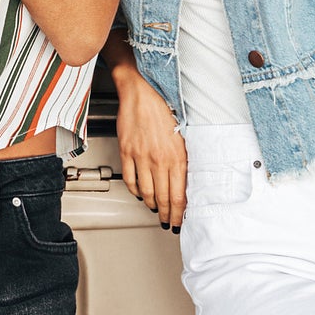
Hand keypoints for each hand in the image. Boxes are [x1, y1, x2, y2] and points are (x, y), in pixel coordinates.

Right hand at [115, 68, 187, 227]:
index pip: (179, 196)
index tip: (179, 222)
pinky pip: (130, 178)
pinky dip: (135, 190)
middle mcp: (158, 159)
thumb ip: (184, 159)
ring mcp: (141, 157)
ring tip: (155, 210)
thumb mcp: (183, 136)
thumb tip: (187, 181)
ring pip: (146, 191)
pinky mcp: (126, 152)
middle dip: (167, 214)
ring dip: (152, 205)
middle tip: (168, 222)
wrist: (142, 92)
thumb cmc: (165, 109)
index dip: (179, 214)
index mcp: (177, 157)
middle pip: (163, 198)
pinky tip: (140, 193)